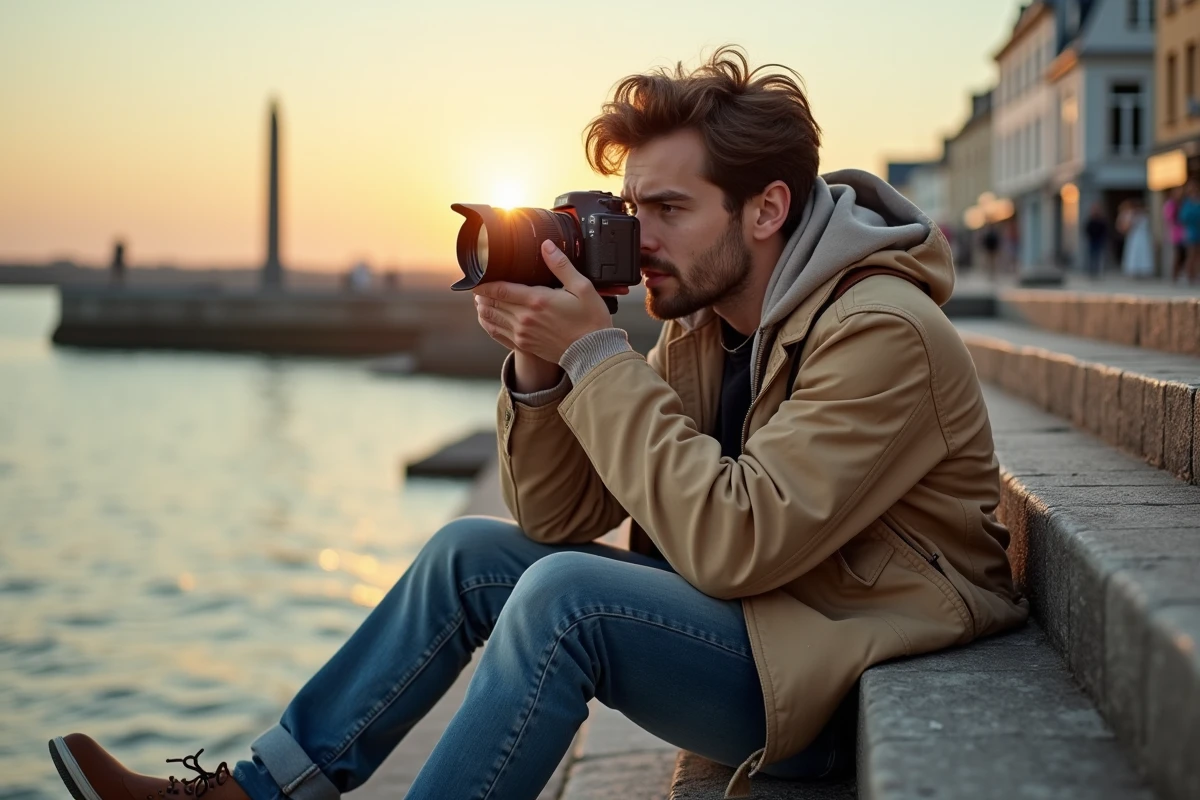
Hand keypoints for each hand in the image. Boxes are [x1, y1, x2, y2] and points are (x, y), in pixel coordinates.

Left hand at [472, 240, 626, 363]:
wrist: (593, 351)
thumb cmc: (590, 320)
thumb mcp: (581, 287)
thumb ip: (561, 266)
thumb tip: (547, 246)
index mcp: (537, 301)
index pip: (500, 289)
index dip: (484, 283)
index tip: (476, 277)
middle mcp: (525, 318)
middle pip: (492, 303)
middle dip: (482, 294)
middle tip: (478, 285)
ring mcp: (522, 334)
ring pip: (491, 319)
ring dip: (483, 308)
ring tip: (480, 299)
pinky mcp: (524, 345)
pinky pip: (497, 334)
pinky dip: (488, 325)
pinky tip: (487, 319)